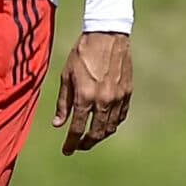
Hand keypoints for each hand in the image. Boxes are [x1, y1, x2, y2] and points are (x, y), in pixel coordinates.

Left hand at [54, 31, 132, 154]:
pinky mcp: (127, 92)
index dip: (71, 143)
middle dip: (86, 143)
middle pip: (96, 133)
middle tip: (79, 146)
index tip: (66, 150)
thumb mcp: (67, 76)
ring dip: (100, 135)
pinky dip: (112, 123)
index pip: (77, 128)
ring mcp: (118, 97)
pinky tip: (105, 123)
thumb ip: (63, 102)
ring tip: (91, 136)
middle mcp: (103, 100)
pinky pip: (121, 116)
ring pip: (110, 127)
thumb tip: (58, 125)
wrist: (107, 35)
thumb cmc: (82, 53)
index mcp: (85, 96)